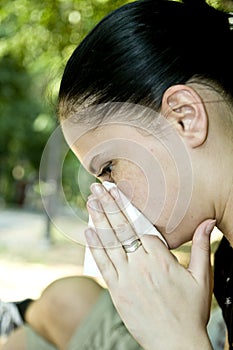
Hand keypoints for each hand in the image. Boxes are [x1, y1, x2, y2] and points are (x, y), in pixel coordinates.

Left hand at [85, 183, 214, 349]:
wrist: (176, 343)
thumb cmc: (191, 310)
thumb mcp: (202, 277)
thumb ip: (201, 247)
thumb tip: (208, 222)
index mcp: (161, 258)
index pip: (141, 224)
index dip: (127, 205)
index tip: (117, 190)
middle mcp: (142, 265)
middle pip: (122, 228)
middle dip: (109, 205)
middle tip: (97, 188)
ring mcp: (127, 278)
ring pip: (110, 243)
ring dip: (99, 220)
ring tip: (91, 202)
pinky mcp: (117, 292)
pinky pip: (103, 265)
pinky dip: (95, 248)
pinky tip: (88, 232)